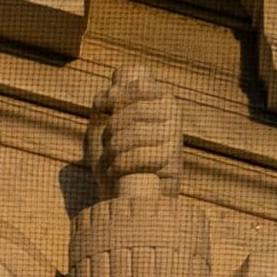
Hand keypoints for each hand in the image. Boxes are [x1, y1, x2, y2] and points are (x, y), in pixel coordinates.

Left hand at [83, 65, 186, 191]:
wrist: (120, 193)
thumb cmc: (110, 152)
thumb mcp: (101, 122)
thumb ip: (105, 101)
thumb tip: (114, 90)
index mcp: (157, 96)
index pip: (140, 83)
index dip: (117, 94)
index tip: (101, 106)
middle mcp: (172, 113)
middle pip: (137, 110)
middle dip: (113, 127)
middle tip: (106, 141)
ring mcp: (175, 138)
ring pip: (139, 132)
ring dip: (114, 146)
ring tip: (109, 156)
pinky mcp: (173, 164)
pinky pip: (144, 156)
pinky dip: (122, 163)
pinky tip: (113, 169)